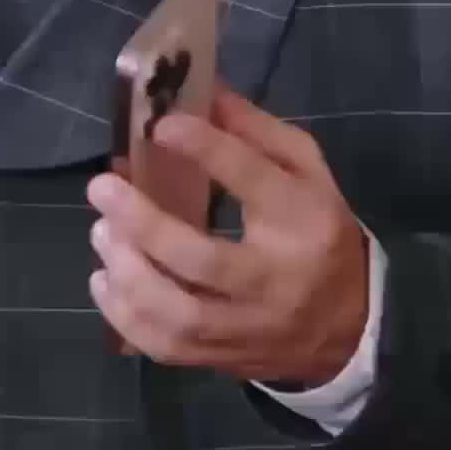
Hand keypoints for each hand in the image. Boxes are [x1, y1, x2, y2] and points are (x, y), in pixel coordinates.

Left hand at [87, 84, 368, 385]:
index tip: (161, 125)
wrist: (350, 325)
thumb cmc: (316, 229)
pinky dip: (126, 319)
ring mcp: (250, 327)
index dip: (205, 148)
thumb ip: (254, 130)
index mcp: (304, 220)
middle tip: (102, 188)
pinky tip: (105, 282)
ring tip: (100, 234)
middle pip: (204, 260)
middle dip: (144, 224)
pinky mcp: (225, 359)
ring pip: (180, 316)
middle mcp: (277, 279)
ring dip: (128, 274)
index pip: (253, 180)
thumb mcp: (304, 169)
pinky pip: (168, 350)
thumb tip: (199, 91)